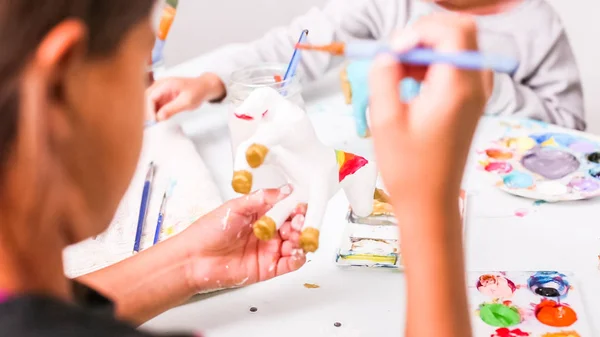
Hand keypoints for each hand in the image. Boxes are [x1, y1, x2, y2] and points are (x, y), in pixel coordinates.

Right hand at [146, 73, 225, 120]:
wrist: (203, 87)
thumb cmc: (197, 91)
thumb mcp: (186, 102)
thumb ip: (172, 109)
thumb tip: (159, 117)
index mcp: (166, 84)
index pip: (151, 96)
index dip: (150, 109)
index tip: (153, 120)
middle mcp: (161, 85)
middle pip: (147, 98)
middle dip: (147, 111)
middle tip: (150, 123)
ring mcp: (162, 91)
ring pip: (150, 102)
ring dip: (150, 112)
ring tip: (153, 123)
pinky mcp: (164, 96)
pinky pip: (156, 105)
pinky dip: (155, 112)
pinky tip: (157, 120)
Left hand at [184, 185, 306, 290]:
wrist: (192, 259)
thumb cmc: (207, 231)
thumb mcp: (235, 207)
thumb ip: (262, 198)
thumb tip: (285, 190)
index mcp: (260, 214)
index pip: (286, 207)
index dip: (296, 206)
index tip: (301, 204)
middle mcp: (267, 231)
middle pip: (294, 226)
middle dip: (300, 222)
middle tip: (298, 221)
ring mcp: (269, 250)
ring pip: (295, 244)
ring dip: (301, 239)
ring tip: (295, 236)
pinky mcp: (268, 268)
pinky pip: (290, 263)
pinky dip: (298, 258)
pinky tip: (296, 252)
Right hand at [369, 13, 488, 202]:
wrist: (430, 200)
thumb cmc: (409, 169)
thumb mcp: (385, 120)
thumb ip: (383, 77)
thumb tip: (386, 54)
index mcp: (457, 88)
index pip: (451, 32)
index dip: (418, 32)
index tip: (393, 52)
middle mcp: (475, 86)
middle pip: (458, 32)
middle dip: (423, 36)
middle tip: (396, 57)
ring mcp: (476, 93)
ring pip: (455, 47)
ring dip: (424, 51)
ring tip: (397, 76)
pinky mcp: (470, 101)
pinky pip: (454, 66)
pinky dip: (431, 66)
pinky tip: (409, 85)